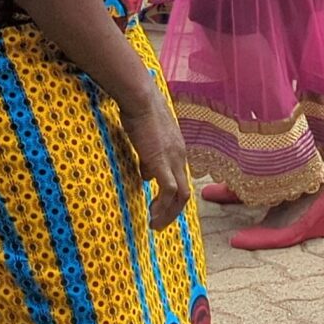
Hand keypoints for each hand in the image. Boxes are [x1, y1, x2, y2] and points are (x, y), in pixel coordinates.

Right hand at [117, 84, 191, 228]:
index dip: (171, 198)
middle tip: (158, 224)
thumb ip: (148, 157)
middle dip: (172, 212)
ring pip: (180, 196)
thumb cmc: (139, 111)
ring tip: (155, 224)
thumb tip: (146, 176)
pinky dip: (163, 206)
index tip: (159, 209)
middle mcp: (180, 157)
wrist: (141, 98)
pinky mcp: (162, 161)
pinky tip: (152, 213)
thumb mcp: (146, 138)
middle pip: (184, 193)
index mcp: (177, 150)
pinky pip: (168, 191)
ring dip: (169, 213)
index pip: (180, 180)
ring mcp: (174, 159)